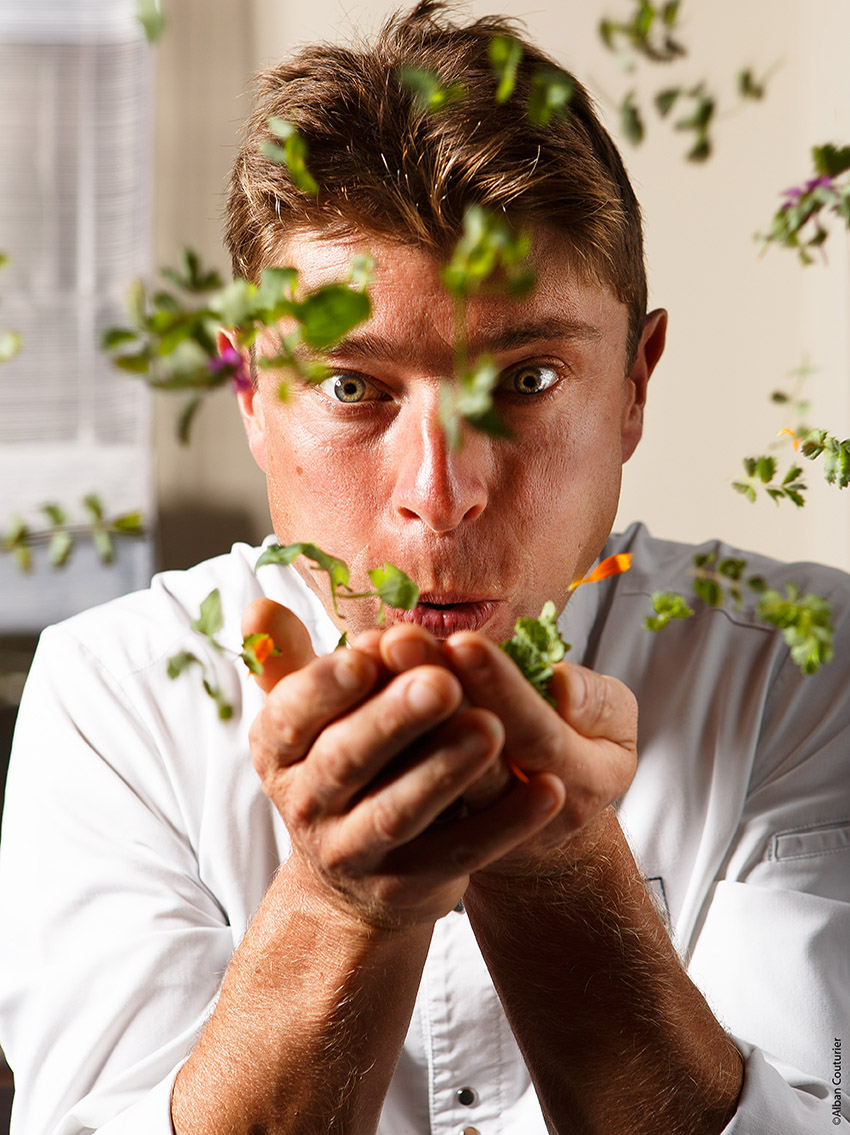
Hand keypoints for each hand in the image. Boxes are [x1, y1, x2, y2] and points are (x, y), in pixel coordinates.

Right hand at [240, 602, 564, 928]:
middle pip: (347, 759)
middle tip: (442, 682)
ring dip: (445, 770)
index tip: (370, 651)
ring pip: (399, 811)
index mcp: (278, 751)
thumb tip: (258, 608)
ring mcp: (352, 852)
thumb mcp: (308, 719)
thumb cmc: (341, 765)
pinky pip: (459, 853)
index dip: (326, 684)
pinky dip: (505, 824)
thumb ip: (293, 663)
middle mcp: (304, 804)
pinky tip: (548, 790)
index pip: (291, 714)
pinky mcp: (406, 887)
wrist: (352, 877)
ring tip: (493, 728)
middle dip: (394, 719)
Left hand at [375, 624, 637, 875]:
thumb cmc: (584, 752)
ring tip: (368, 653)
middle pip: (468, 754)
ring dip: (392, 711)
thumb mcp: (615, 728)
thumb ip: (600, 703)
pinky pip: (399, 779)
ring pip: (425, 769)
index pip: (534, 733)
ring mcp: (473, 828)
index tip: (462, 641)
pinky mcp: (431, 827)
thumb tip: (562, 688)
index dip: (498, 688)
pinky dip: (374, 728)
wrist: (544, 831)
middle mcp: (520, 816)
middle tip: (398, 639)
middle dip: (433, 692)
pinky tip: (354, 680)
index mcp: (581, 781)